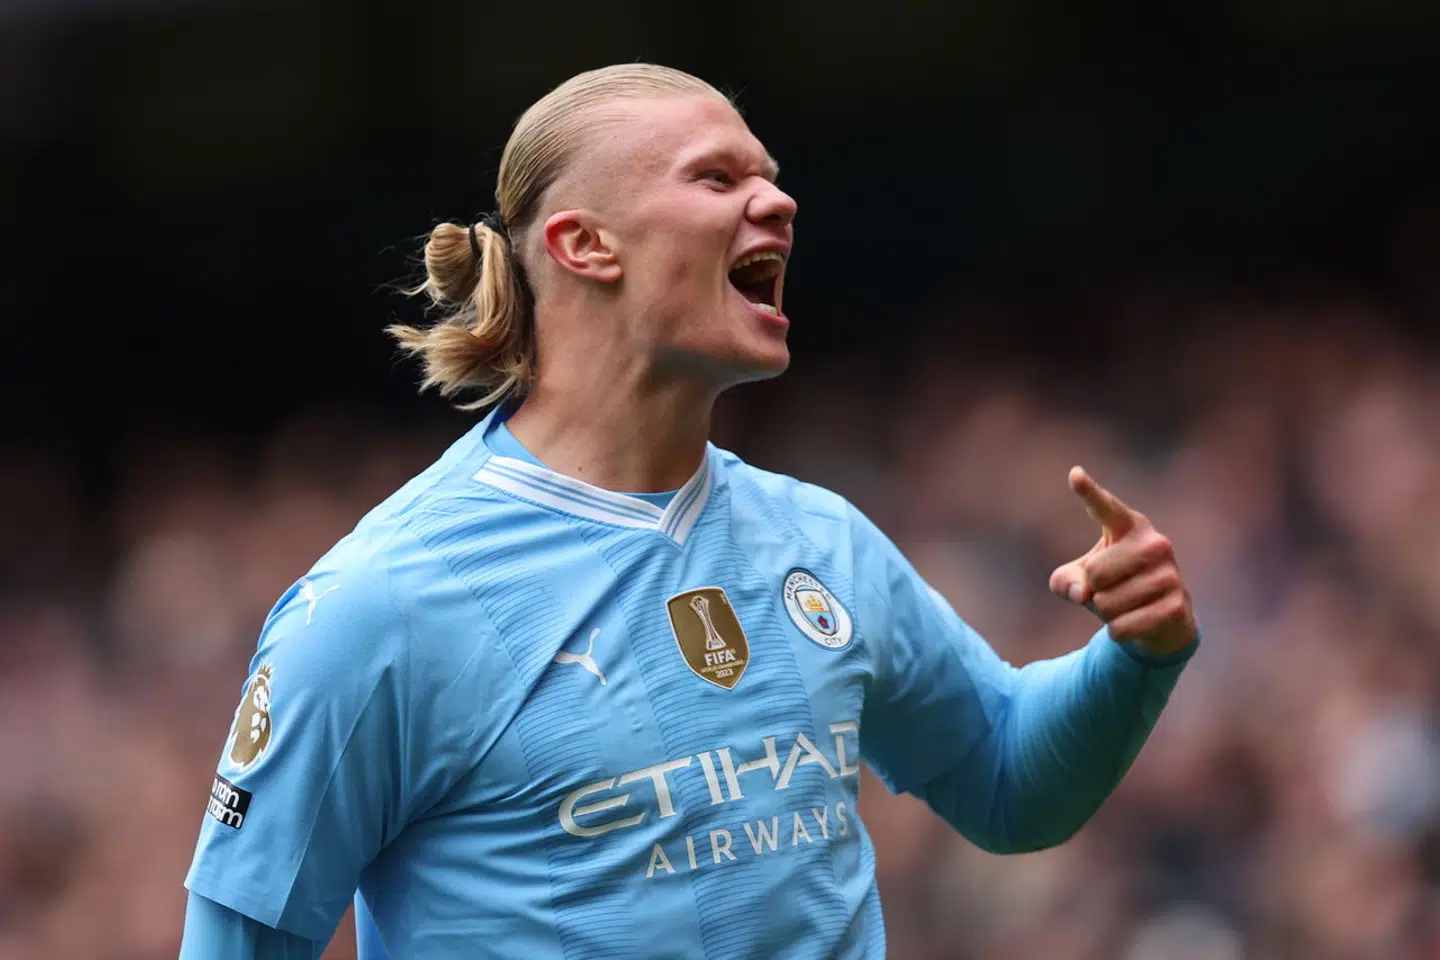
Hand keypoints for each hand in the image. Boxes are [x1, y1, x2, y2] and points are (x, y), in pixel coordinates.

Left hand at [1048, 466, 1197, 657]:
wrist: (1162, 622)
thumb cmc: (1115, 587)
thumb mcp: (1082, 579)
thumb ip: (1066, 581)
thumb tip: (1082, 592)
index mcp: (1129, 526)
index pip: (1105, 508)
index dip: (1089, 492)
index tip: (1074, 474)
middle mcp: (1154, 543)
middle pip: (1095, 573)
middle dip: (1093, 590)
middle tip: (1112, 589)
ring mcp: (1169, 574)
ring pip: (1106, 604)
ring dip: (1106, 613)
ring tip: (1127, 605)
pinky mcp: (1176, 605)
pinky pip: (1121, 626)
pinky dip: (1118, 631)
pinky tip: (1136, 623)